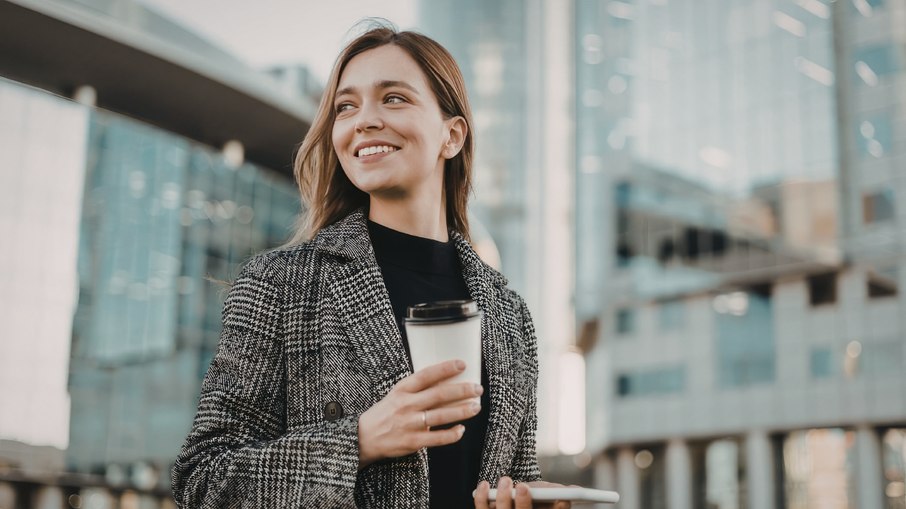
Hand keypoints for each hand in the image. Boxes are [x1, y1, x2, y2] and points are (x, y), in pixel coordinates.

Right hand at [357, 359, 482, 468]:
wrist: (365, 437)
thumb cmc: (385, 412)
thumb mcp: (396, 394)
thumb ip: (417, 389)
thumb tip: (444, 381)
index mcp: (403, 389)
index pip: (426, 375)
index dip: (445, 369)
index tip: (462, 364)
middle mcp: (407, 405)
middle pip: (439, 395)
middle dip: (462, 391)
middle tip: (477, 388)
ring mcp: (410, 423)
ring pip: (441, 416)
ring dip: (462, 411)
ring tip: (476, 407)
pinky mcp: (413, 441)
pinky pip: (437, 438)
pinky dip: (452, 434)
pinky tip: (461, 430)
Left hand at [474, 477, 571, 508]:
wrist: (517, 502)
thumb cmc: (537, 500)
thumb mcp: (551, 496)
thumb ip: (561, 493)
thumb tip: (574, 490)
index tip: (562, 499)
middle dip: (523, 503)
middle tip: (523, 486)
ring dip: (503, 498)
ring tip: (506, 480)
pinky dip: (482, 498)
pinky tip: (484, 484)